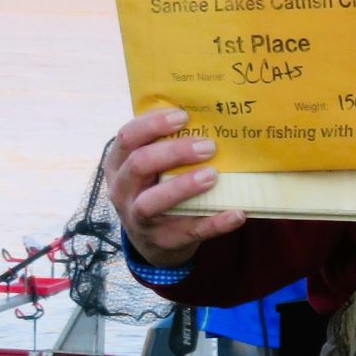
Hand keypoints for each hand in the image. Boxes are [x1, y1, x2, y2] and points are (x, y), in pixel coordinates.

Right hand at [103, 107, 246, 268]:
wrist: (153, 241)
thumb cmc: (155, 188)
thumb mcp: (148, 167)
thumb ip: (163, 144)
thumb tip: (207, 114)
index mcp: (118, 164)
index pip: (126, 137)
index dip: (152, 124)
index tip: (183, 116)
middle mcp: (123, 191)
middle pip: (139, 165)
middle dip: (173, 152)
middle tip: (208, 146)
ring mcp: (140, 219)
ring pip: (152, 202)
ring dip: (183, 187)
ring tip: (212, 175)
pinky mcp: (165, 240)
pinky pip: (191, 232)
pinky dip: (215, 223)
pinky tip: (237, 213)